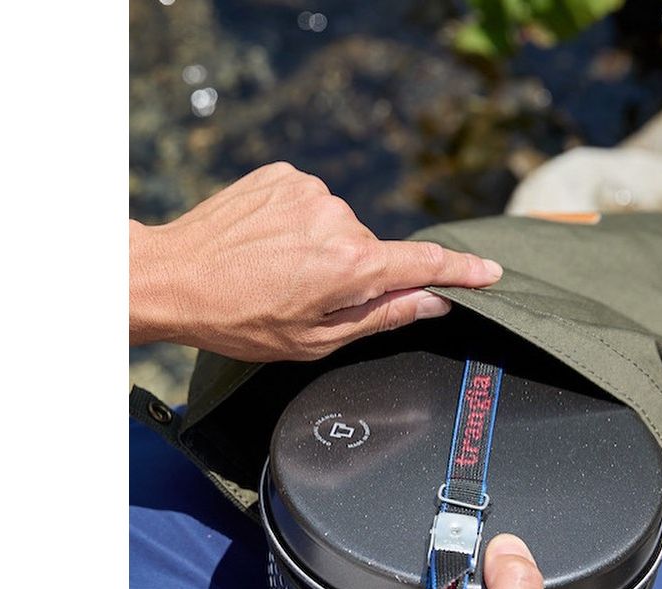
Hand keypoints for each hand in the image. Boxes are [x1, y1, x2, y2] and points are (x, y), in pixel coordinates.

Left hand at [129, 162, 501, 360]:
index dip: (463, 272)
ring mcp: (309, 191)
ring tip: (278, 270)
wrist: (170, 276)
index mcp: (351, 266)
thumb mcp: (317, 339)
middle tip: (308, 298)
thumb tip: (434, 302)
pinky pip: (313, 204)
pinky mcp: (284, 175)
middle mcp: (337, 218)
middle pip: (375, 250)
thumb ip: (384, 316)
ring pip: (342, 226)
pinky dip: (302, 224)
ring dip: (325, 248)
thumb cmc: (239, 319)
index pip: (425, 264)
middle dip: (356, 274)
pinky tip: (269, 244)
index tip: (491, 272)